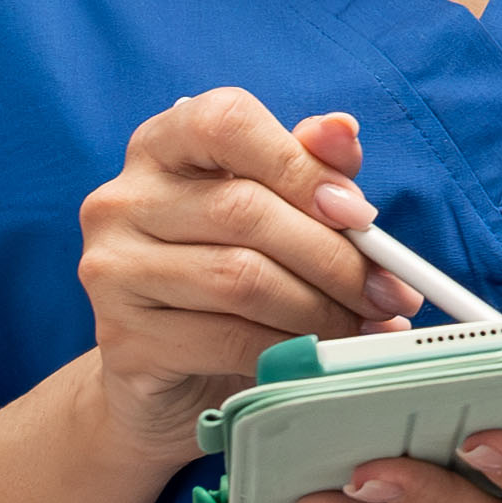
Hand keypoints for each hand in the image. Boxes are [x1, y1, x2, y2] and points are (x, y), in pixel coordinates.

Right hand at [77, 90, 420, 460]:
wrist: (167, 380)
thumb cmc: (228, 282)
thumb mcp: (273, 217)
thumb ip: (306, 170)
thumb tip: (343, 130)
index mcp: (162, 148)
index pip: (226, 122)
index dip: (301, 166)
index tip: (360, 215)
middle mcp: (121, 200)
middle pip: (243, 210)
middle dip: (334, 258)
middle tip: (389, 294)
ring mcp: (112, 270)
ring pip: (240, 278)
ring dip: (322, 309)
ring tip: (367, 329)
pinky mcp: (122, 339)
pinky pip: (227, 340)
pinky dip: (290, 350)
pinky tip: (321, 358)